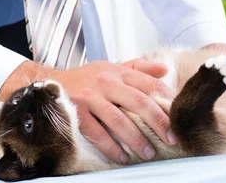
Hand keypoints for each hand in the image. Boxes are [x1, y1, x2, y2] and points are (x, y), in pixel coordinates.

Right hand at [53, 58, 175, 163]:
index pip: (148, 83)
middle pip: (138, 102)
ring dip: (136, 139)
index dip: (165, 100)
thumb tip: (165, 69)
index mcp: (117, 72)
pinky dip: (111, 147)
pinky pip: (97, 133)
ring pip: (119, 120)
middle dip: (157, 122)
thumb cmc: (85, 79)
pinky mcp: (77, 112)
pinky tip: (122, 157)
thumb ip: (137, 68)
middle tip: (171, 138)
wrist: (47, 84)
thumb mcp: (110, 68)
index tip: (178, 116)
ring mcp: (91, 97)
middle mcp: (105, 82)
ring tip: (148, 153)